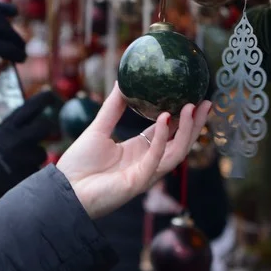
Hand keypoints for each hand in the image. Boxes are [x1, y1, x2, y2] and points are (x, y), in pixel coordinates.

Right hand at [0, 89, 58, 178]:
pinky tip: (17, 178)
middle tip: (47, 131)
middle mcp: (19, 139)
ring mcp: (26, 157)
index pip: (29, 108)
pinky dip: (29, 174)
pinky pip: (36, 171)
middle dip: (47, 129)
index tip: (50, 94)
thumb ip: (6, 134)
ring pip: (41, 153)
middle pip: (45, 127)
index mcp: (6, 128)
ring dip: (35, 156)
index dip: (42, 100)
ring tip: (20, 163)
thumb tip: (19, 128)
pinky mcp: (30, 174)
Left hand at [57, 86, 211, 218]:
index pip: (168, 133)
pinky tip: (164, 120)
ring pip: (176, 152)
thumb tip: (123, 81)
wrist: (65, 189)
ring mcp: (145, 173)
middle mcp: (147, 162)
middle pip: (179, 143)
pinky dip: (161, 138)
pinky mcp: (138, 181)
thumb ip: (113, 107)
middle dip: (195, 124)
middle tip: (206, 102)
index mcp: (139, 151)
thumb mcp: (98, 128)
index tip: (193, 98)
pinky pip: (155, 158)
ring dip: (185, 130)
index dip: (182, 118)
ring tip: (191, 107)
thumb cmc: (79, 164)